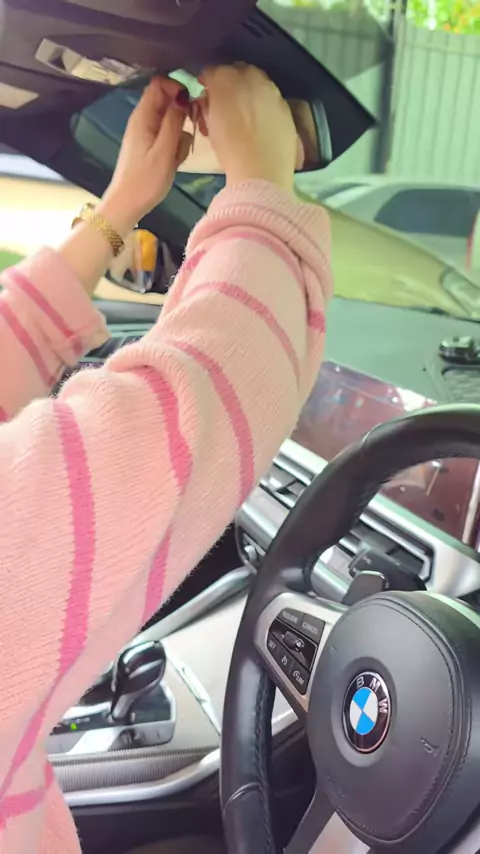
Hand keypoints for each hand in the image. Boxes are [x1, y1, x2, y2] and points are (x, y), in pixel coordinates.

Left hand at [100, 77, 191, 234]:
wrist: (127, 205)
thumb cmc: (145, 180)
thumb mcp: (164, 151)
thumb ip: (173, 122)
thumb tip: (182, 97)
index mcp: (143, 116)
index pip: (159, 84)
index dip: (177, 87)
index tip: (190, 104)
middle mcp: (143, 120)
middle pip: (167, 102)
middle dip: (182, 114)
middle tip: (191, 132)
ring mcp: (146, 134)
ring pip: (171, 121)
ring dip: (180, 134)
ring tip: (179, 155)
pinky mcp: (150, 147)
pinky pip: (168, 137)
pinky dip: (175, 146)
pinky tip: (175, 162)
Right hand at [199, 64, 296, 191]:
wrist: (262, 171)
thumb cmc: (229, 149)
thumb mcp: (209, 126)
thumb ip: (208, 106)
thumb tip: (209, 99)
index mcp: (227, 78)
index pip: (214, 71)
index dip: (208, 82)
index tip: (206, 93)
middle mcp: (253, 77)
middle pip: (239, 72)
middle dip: (231, 83)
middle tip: (226, 102)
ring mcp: (273, 92)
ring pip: (258, 84)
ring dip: (249, 93)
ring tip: (245, 115)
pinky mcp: (287, 108)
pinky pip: (272, 101)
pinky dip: (264, 107)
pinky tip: (261, 125)